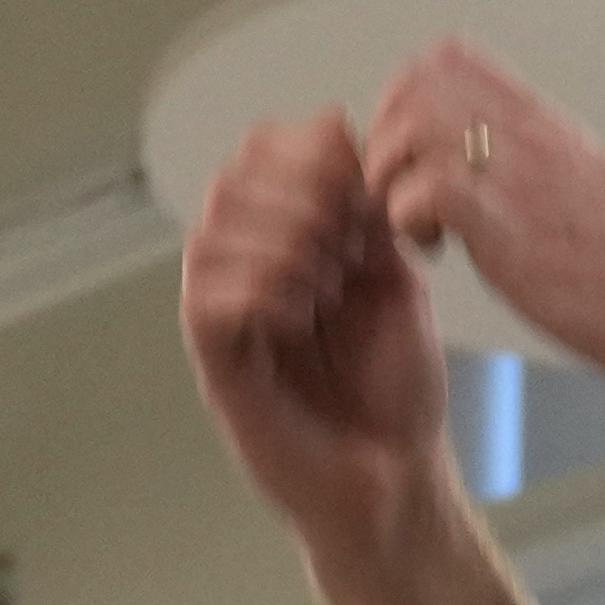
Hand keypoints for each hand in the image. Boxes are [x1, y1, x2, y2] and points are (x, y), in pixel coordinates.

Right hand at [175, 103, 460, 570]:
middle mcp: (243, 269)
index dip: (311, 152)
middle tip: (349, 241)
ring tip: (328, 285)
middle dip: (301, 194)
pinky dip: (260, 291)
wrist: (398, 477)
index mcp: (285, 239)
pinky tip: (300, 315)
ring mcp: (225, 318)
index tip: (366, 190)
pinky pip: (206, 302)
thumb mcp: (396, 276)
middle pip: (232, 181)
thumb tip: (333, 127)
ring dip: (283, 242)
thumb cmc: (397, 390)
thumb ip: (366, 208)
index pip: (262, 150)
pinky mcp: (218, 368)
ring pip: (212, 234)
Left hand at [365, 40, 604, 406]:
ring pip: (409, 128)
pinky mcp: (511, 225)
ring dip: (394, 182)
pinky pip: (423, 191)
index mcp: (543, 122)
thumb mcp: (590, 192)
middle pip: (414, 80)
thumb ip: (538, 169)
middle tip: (407, 198)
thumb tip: (502, 180)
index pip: (445, 59)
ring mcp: (519, 173)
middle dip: (387, 141)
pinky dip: (411, 225)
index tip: (414, 160)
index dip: (404, 102)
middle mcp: (527, 132)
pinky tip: (445, 256)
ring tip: (423, 231)